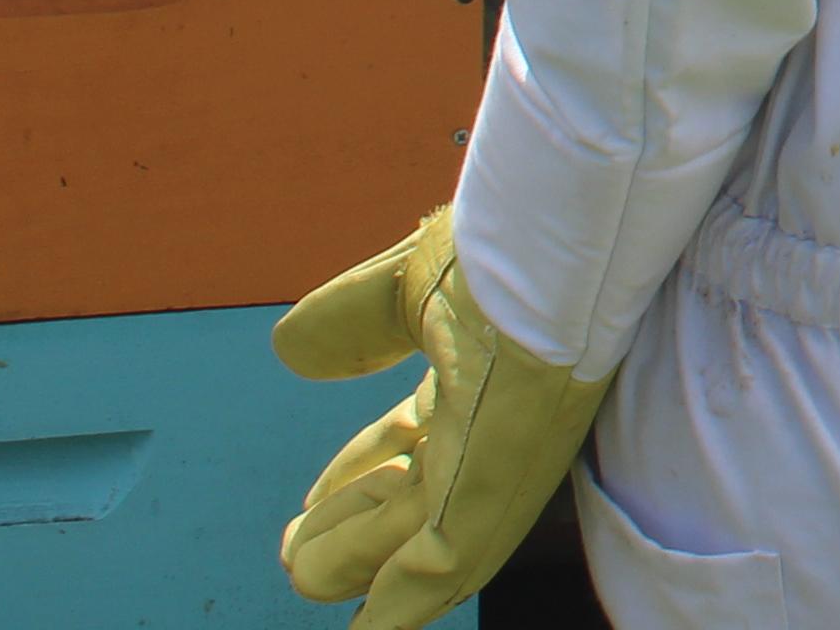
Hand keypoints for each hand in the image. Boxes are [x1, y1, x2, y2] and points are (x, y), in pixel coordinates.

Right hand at [275, 208, 612, 628]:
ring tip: (303, 563)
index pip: (397, 456)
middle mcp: (487, 437)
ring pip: (402, 548)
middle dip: (343, 535)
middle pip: (400, 512)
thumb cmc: (502, 250)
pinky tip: (369, 628)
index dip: (348, 485)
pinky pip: (435, 571)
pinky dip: (397, 604)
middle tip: (296, 549)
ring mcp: (491, 472)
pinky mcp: (491, 499)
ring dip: (348, 558)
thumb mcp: (410, 287)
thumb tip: (292, 347)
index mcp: (471, 386)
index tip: (306, 509)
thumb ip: (351, 320)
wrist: (547, 248)